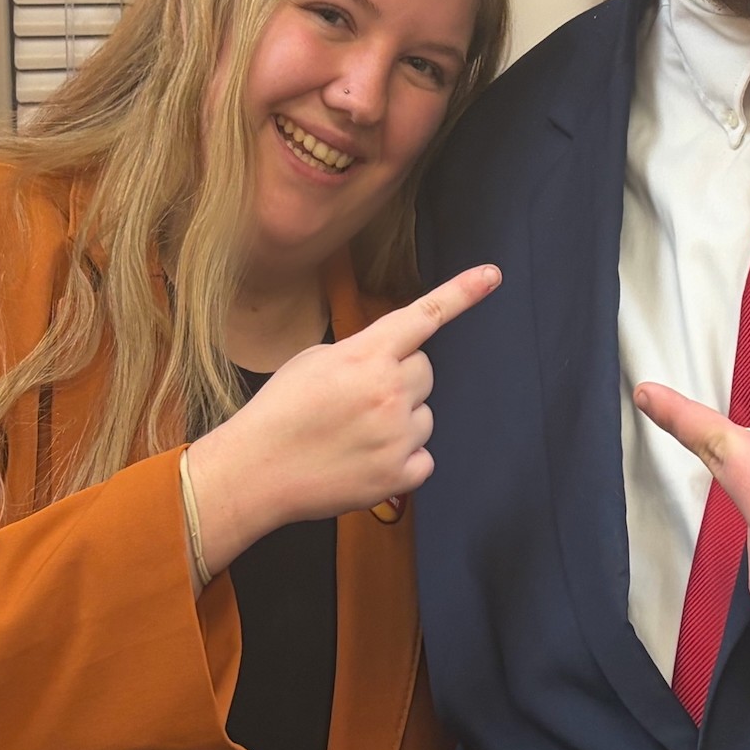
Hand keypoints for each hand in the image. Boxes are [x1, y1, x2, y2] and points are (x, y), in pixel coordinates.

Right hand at [186, 265, 499, 570]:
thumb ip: (362, 352)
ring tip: (353, 434)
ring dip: (400, 421)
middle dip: (401, 379)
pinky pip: (422, 458)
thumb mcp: (315, 360)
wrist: (256, 472)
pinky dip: (400, 461)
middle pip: (425, 371)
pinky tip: (363, 461)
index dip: (462, 292)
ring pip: (424, 416)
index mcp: (367, 355)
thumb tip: (391, 358)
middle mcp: (390, 391)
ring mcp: (398, 435)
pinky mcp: (401, 475)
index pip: (424, 315)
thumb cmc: (279, 412)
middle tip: (359, 399)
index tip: (493, 275)